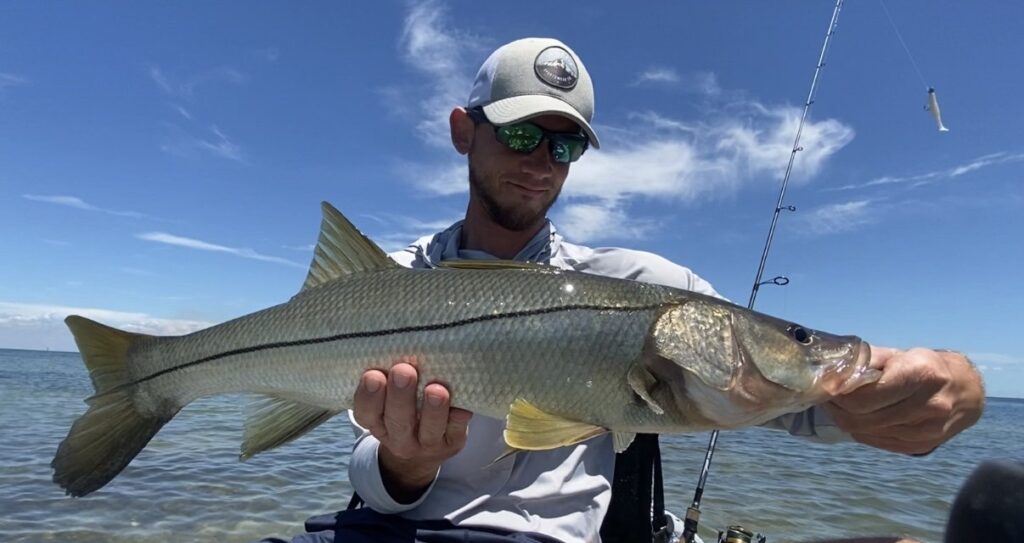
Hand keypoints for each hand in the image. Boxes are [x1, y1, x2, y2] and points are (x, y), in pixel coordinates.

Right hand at [352, 357, 472, 502]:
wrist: (424, 448)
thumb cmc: (404, 406)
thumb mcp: (388, 396)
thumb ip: (389, 376)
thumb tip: (400, 343)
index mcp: (377, 422)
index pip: (366, 412)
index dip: (369, 395)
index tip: (373, 375)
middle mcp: (399, 438)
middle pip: (397, 420)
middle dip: (401, 396)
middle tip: (404, 371)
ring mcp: (427, 444)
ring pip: (429, 429)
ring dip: (433, 409)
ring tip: (436, 390)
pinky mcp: (453, 442)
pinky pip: (457, 430)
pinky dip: (459, 415)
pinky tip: (462, 404)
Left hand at [824, 346, 983, 454]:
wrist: (966, 391)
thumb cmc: (925, 366)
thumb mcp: (898, 354)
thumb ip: (865, 361)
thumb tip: (830, 370)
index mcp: (921, 374)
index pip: (865, 395)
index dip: (839, 393)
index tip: (825, 386)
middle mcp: (928, 404)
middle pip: (862, 416)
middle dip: (837, 407)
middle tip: (825, 396)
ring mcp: (927, 430)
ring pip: (866, 431)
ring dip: (844, 419)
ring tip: (837, 406)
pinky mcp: (922, 446)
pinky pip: (877, 441)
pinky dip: (860, 430)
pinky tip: (855, 418)